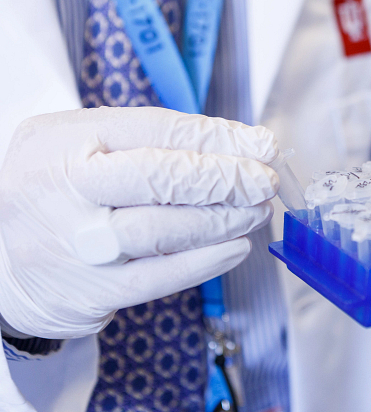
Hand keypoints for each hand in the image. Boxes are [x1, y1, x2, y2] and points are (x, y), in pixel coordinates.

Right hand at [0, 106, 277, 339]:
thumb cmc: (54, 191)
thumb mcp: (79, 143)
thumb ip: (144, 139)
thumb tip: (233, 144)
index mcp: (67, 141)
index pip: (156, 131)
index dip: (217, 138)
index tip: (261, 145)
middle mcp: (67, 189)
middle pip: (160, 178)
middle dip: (225, 178)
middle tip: (265, 180)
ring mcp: (77, 244)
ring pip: (163, 230)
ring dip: (222, 220)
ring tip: (256, 211)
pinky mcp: (90, 291)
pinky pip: (157, 277)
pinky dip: (205, 262)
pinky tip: (236, 248)